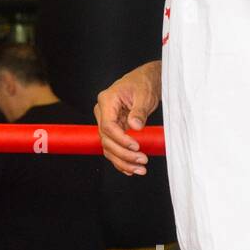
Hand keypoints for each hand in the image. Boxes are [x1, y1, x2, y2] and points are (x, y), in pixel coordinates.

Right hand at [94, 61, 160, 175]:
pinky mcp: (114, 129)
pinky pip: (113, 147)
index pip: (108, 125)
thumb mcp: (145, 95)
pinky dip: (120, 160)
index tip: (136, 146)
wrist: (146, 80)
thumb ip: (139, 111)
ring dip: (122, 161)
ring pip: (108, 147)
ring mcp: (107, 122)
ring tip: (140, 169)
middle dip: (123, 154)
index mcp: (107, 101)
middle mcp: (103, 112)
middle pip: (106, 139)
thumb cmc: (144, 83)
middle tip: (142, 160)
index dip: (121, 139)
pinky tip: (130, 169)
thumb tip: (135, 126)